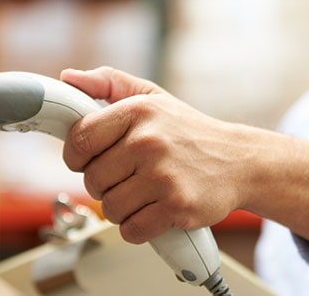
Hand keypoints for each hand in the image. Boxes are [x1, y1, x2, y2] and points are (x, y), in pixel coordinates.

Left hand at [61, 67, 247, 243]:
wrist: (239, 162)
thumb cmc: (189, 132)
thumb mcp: (152, 97)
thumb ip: (108, 83)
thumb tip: (68, 79)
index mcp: (138, 111)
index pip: (80, 140)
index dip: (78, 156)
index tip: (92, 159)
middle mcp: (149, 142)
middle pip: (93, 180)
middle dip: (105, 184)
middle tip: (129, 176)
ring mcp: (163, 176)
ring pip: (110, 208)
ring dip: (123, 208)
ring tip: (145, 193)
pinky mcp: (176, 207)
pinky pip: (132, 229)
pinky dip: (139, 227)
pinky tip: (155, 210)